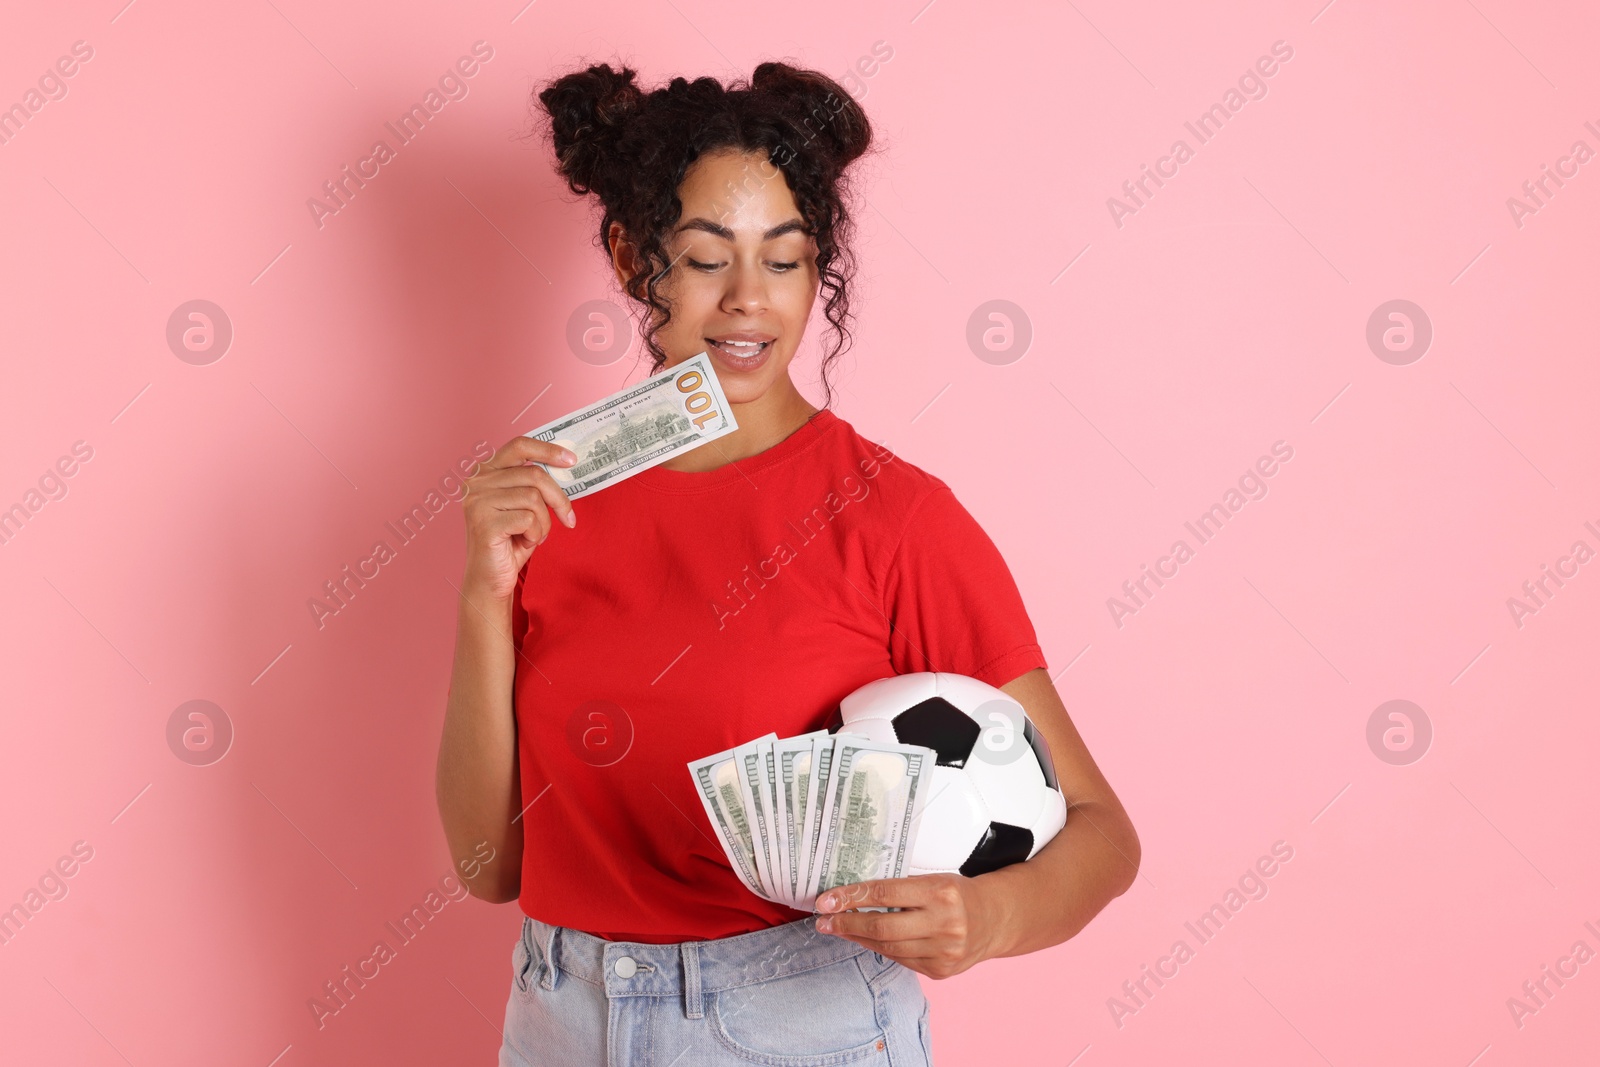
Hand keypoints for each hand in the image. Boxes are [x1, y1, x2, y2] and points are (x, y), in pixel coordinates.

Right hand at [460, 435, 578, 599]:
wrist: (490, 579)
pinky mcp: (484, 522)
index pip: (519, 445)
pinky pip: (529, 519)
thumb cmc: (510, 541)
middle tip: (568, 518)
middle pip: (534, 474)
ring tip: (534, 535)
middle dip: (558, 498)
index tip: (571, 460)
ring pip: (534, 498)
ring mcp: (477, 501)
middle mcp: (476, 482)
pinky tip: (524, 542)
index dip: (548, 449)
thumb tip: (567, 464)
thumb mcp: (525, 506)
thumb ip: (536, 484)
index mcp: (485, 472)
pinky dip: (536, 534)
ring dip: (544, 522)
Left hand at [813, 874, 1004, 979]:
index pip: (885, 893)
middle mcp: (944, 923)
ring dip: (858, 938)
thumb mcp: (934, 880)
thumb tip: (853, 896)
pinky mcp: (941, 970)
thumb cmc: (958, 895)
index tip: (827, 900)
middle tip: (823, 920)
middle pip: (883, 927)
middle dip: (847, 923)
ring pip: (888, 948)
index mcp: (941, 892)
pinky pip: (901, 960)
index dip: (852, 897)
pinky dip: (880, 949)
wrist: (995, 919)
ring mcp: (944, 951)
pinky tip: (866, 940)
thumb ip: (900, 889)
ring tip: (838, 929)